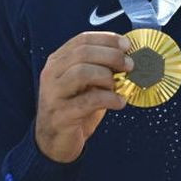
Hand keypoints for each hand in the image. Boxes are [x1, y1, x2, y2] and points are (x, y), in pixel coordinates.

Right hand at [35, 32, 132, 162]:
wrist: (55, 142)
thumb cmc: (75, 108)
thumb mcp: (87, 84)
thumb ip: (100, 68)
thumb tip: (128, 57)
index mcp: (58, 61)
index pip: (82, 40)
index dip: (107, 39)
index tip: (127, 45)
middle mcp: (51, 74)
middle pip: (82, 53)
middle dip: (111, 56)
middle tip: (129, 65)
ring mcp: (53, 94)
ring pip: (81, 73)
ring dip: (107, 77)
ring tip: (120, 86)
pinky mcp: (60, 115)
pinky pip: (87, 101)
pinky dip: (109, 99)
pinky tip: (120, 103)